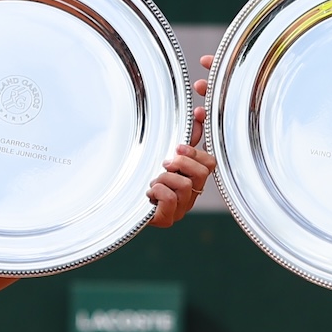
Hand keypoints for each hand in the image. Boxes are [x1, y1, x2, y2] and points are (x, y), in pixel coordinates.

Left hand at [144, 106, 212, 227]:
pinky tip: (150, 193)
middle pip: (202, 174)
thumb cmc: (145, 173)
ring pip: (185, 186)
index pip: (210, 164)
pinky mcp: (167, 219)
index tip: (177, 147)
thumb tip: (199, 112)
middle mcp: (191, 195)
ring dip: (165, 178)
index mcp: (193, 179)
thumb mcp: (166, 153)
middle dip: (181, 163)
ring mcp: (180, 209)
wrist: (121, 199)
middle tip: (165, 164)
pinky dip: (158, 191)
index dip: (195, 152)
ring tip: (154, 181)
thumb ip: (185, 136)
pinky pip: (170, 200)